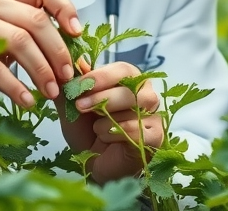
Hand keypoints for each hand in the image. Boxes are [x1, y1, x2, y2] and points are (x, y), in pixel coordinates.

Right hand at [0, 0, 80, 151]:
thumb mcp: (7, 37)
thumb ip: (35, 38)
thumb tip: (76, 61)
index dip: (66, 8)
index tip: (78, 33)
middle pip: (37, 21)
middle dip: (58, 51)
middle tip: (68, 77)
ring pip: (20, 42)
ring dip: (41, 70)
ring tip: (51, 93)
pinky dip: (16, 87)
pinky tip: (28, 101)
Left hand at [57, 62, 162, 183]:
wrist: (94, 164)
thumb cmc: (87, 133)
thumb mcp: (71, 109)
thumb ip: (70, 87)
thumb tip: (75, 62)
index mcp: (128, 82)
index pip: (123, 69)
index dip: (101, 75)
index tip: (79, 85)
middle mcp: (145, 94)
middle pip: (132, 85)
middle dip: (102, 95)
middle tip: (80, 106)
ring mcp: (153, 115)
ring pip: (138, 104)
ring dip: (109, 115)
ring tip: (95, 127)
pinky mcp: (156, 136)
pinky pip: (139, 128)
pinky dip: (117, 133)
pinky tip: (106, 138)